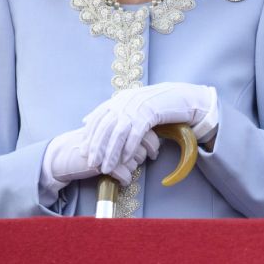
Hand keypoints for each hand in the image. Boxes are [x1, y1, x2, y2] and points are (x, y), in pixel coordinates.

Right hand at [42, 126, 158, 191]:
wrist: (63, 155)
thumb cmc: (89, 145)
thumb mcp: (106, 134)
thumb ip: (123, 133)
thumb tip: (147, 136)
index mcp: (117, 125)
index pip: (144, 131)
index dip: (152, 143)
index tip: (153, 152)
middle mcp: (114, 135)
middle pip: (141, 147)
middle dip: (143, 156)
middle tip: (143, 160)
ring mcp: (108, 150)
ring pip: (133, 161)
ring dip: (133, 168)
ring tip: (127, 169)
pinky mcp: (101, 164)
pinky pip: (123, 174)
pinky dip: (125, 179)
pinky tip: (123, 181)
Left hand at [83, 82, 216, 174]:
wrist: (180, 96)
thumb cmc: (155, 103)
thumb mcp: (131, 103)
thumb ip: (110, 111)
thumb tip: (86, 120)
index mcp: (119, 99)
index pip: (98, 118)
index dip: (89, 135)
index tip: (84, 150)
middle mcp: (125, 102)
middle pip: (105, 128)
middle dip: (97, 147)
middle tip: (92, 163)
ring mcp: (137, 107)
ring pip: (118, 134)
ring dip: (111, 153)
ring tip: (106, 168)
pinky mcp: (150, 113)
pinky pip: (136, 134)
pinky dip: (130, 148)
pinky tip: (127, 160)